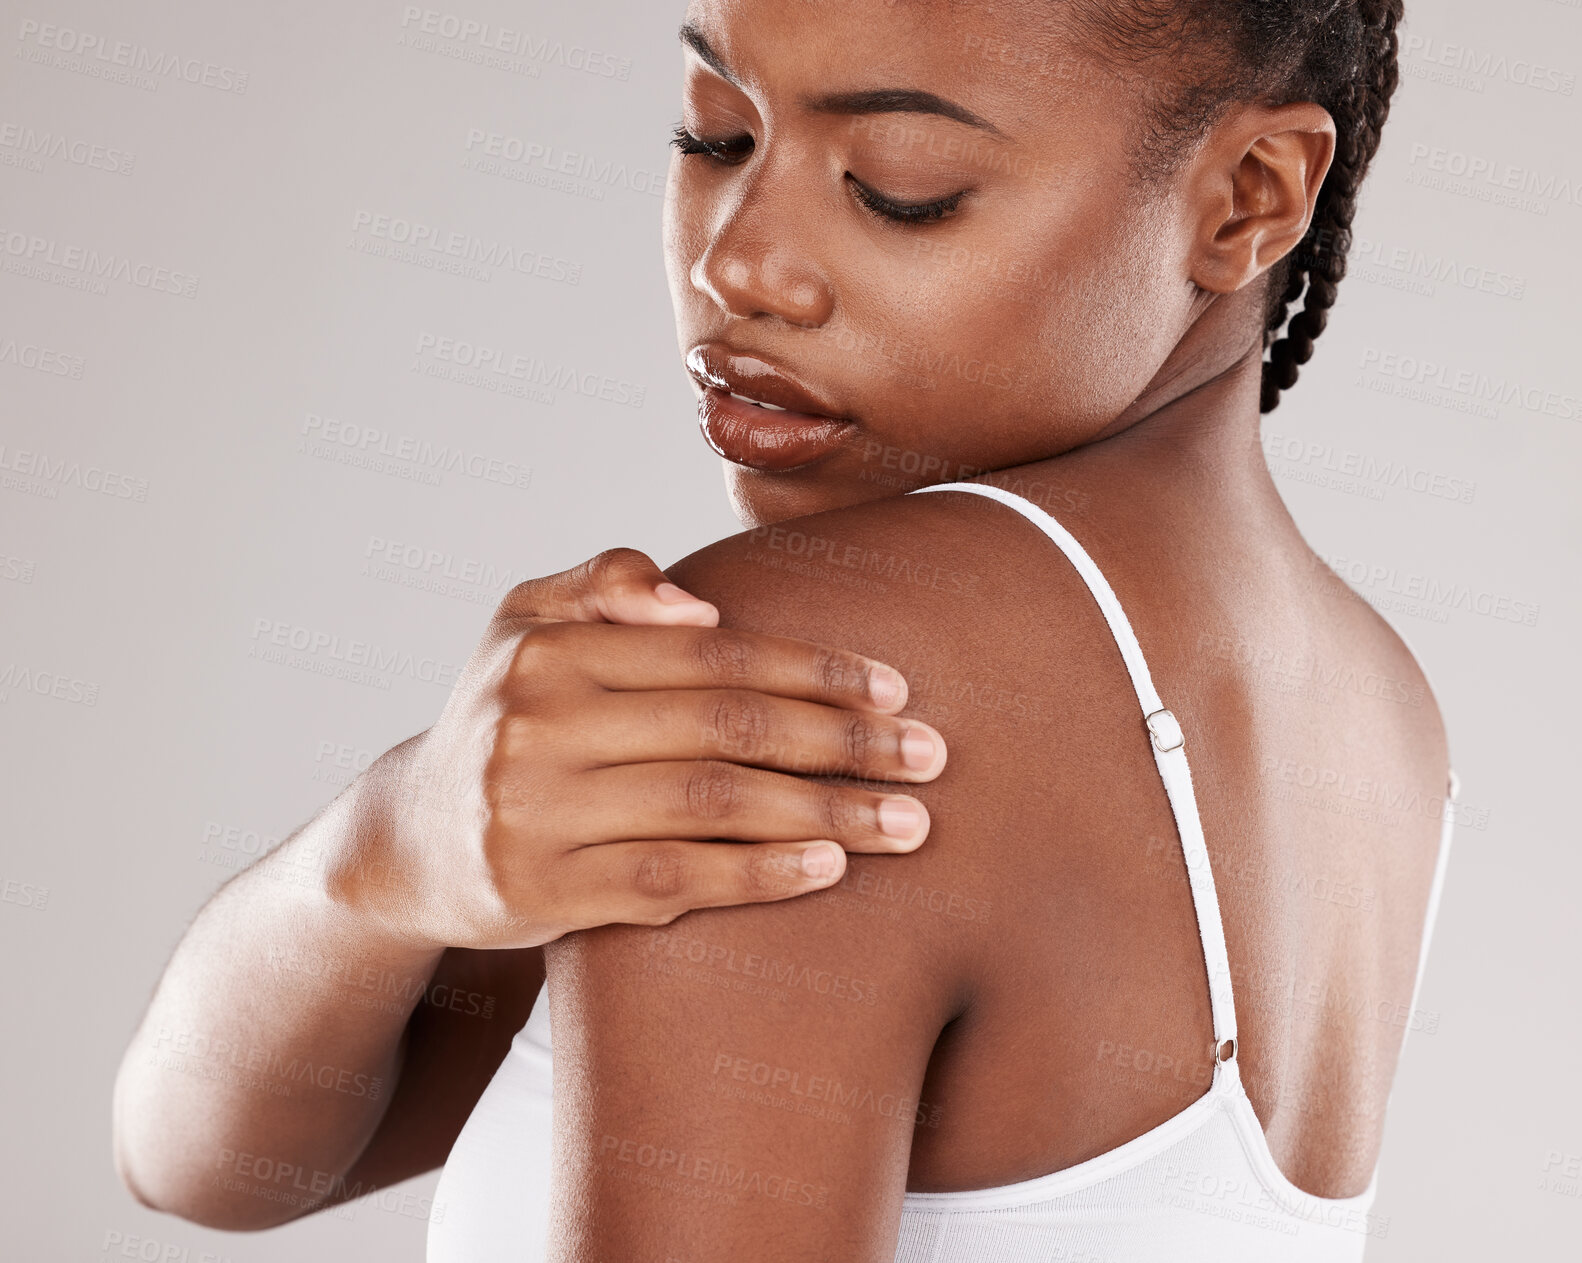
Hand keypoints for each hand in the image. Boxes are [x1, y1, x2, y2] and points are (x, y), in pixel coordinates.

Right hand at [332, 548, 945, 949]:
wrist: (410, 840)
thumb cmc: (503, 719)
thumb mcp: (524, 626)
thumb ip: (602, 586)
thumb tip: (698, 604)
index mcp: (548, 648)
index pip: (711, 654)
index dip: (813, 670)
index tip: (894, 689)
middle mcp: (537, 725)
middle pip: (725, 727)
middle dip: (843, 741)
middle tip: (930, 755)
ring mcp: (537, 814)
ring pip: (711, 805)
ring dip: (825, 812)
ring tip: (908, 822)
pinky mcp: (542, 893)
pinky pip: (672, 881)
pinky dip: (758, 875)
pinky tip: (829, 869)